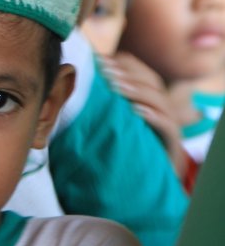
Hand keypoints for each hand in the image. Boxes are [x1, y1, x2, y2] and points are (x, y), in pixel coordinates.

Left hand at [99, 51, 186, 176]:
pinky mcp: (172, 144)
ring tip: (115, 86)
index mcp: (148, 97)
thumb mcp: (111, 122)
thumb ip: (101, 103)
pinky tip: (135, 111)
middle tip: (103, 71)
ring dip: (136, 90)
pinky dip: (153, 116)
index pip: (140, 71)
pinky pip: (168, 126)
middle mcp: (162, 107)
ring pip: (159, 99)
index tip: (98, 61)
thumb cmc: (123, 149)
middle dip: (126, 73)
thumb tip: (71, 83)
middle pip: (151, 80)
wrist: (147, 183)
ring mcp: (170, 125)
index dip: (121, 63)